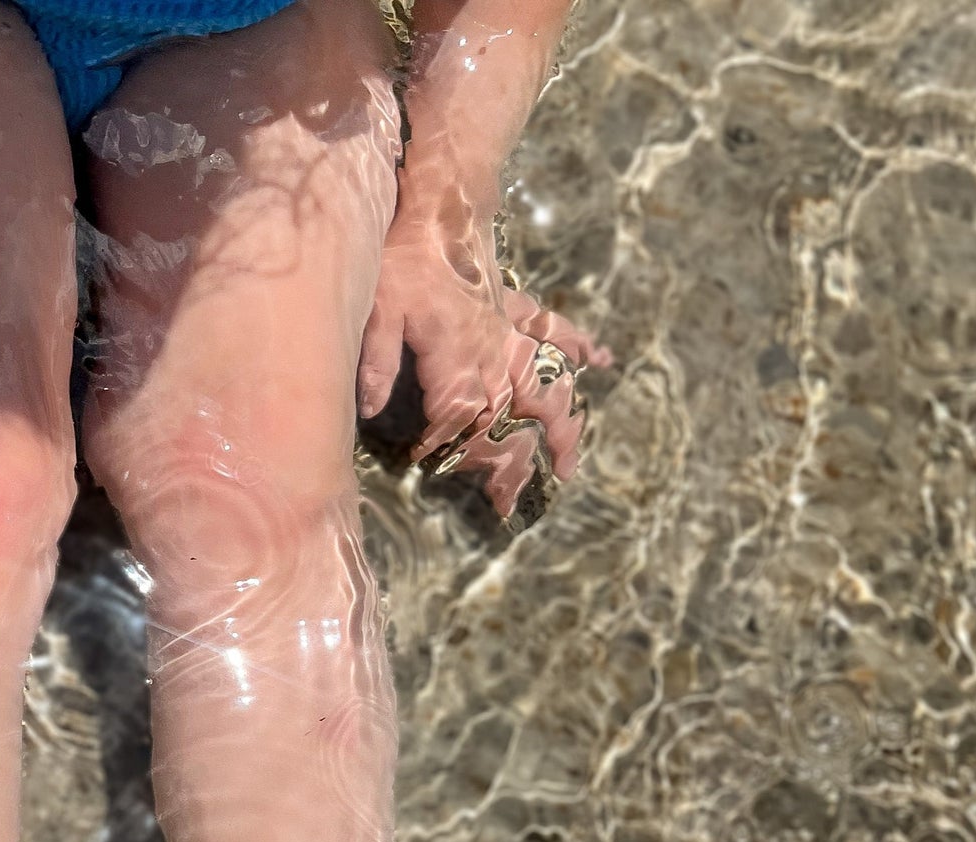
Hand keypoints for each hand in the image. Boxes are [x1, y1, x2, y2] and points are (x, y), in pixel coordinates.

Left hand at [359, 209, 609, 518]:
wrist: (440, 203)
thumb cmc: (402, 258)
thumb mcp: (378, 310)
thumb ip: (377, 362)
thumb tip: (370, 409)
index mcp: (458, 357)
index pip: (460, 418)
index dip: (448, 449)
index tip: (433, 469)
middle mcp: (493, 351)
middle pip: (511, 420)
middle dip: (512, 465)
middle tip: (511, 505)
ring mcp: (510, 331)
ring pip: (545, 386)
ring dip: (559, 425)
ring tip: (569, 465)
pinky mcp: (516, 310)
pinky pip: (554, 330)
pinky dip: (580, 345)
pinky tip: (604, 360)